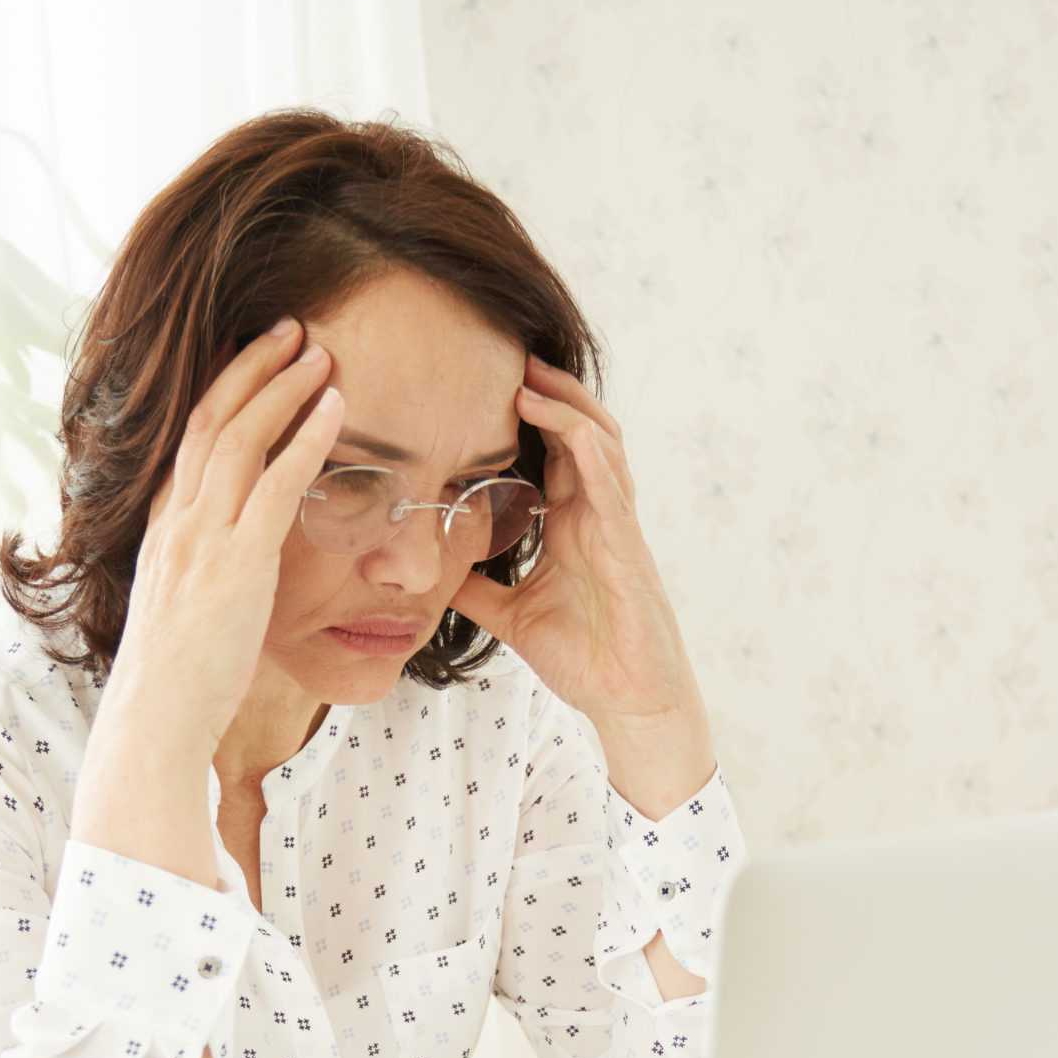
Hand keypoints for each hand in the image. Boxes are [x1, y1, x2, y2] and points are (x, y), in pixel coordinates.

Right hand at [106, 317, 341, 755]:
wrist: (154, 719)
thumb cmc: (175, 681)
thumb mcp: (181, 610)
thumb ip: (202, 574)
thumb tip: (227, 570)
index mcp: (163, 528)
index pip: (189, 438)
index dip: (221, 390)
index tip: (253, 358)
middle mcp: (178, 521)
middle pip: (211, 418)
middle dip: (252, 366)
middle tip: (291, 329)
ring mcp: (204, 538)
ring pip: (240, 436)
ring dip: (282, 387)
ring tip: (319, 352)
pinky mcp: (237, 564)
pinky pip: (275, 483)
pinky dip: (306, 439)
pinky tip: (335, 409)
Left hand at [447, 354, 702, 728]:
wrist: (628, 702)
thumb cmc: (584, 660)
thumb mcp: (512, 616)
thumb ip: (479, 589)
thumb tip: (429, 574)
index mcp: (572, 525)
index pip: (551, 452)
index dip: (526, 415)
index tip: (483, 383)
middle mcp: (596, 515)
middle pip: (578, 431)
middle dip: (547, 390)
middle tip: (505, 355)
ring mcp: (615, 527)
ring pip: (600, 444)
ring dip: (567, 406)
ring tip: (528, 376)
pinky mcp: (627, 548)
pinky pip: (612, 487)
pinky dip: (590, 451)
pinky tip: (567, 427)